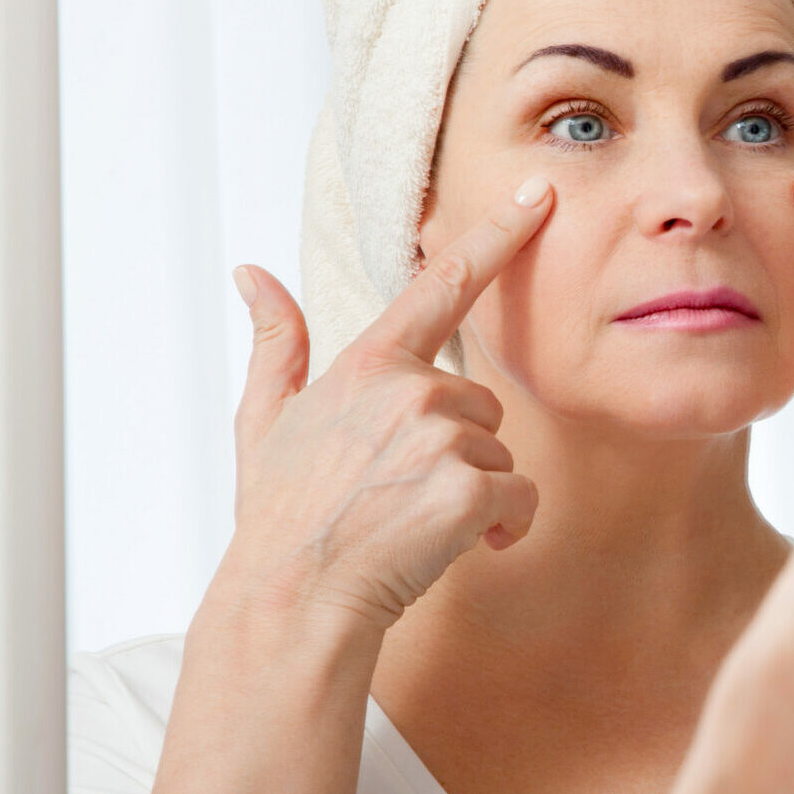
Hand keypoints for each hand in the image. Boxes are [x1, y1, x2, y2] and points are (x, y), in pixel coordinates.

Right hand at [220, 178, 554, 629]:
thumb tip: (251, 274)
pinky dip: (502, 527)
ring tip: (414, 523)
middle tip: (400, 495)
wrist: (293, 600)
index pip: (443, 283)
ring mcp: (440, 438)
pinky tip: (457, 546)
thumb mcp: (263, 422)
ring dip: (475, 492)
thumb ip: (275, 343)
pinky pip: (520, 499)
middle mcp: (409, 389)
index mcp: (368, 364)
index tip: (543, 194)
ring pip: (501, 454)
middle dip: (457, 450)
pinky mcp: (469, 488)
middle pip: (481, 406)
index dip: (500, 234)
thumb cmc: (283, 518)